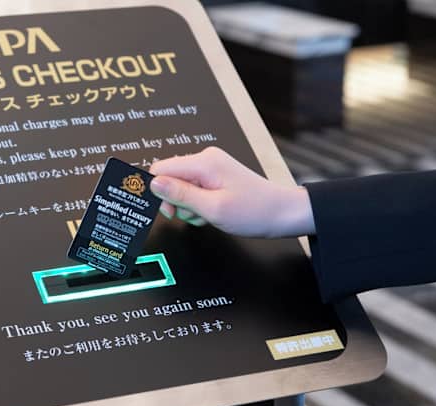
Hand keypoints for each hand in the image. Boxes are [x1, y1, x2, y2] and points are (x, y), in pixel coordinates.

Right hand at [149, 147, 315, 237]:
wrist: (282, 213)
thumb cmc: (254, 211)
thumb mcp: (213, 208)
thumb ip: (181, 195)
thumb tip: (153, 183)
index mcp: (204, 162)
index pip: (161, 168)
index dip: (158, 191)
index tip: (169, 210)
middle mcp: (206, 159)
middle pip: (170, 178)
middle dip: (175, 201)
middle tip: (192, 215)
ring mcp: (211, 167)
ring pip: (181, 186)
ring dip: (188, 206)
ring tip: (207, 215)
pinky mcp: (215, 176)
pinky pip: (193, 189)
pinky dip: (197, 204)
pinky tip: (211, 212)